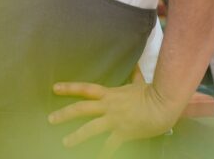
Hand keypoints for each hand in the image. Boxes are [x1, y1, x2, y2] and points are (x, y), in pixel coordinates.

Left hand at [48, 69, 180, 155]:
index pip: (85, 89)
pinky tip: (94, 158)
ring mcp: (115, 120)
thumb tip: (135, 65)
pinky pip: (109, 145)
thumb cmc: (152, 93)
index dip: (69, 88)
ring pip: (91, 128)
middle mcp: (108, 106)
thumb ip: (134, 75)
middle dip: (65, 113)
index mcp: (110, 93)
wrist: (163, 105)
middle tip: (50, 119)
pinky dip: (101, 153)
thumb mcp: (139, 83)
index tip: (54, 88)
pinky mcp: (123, 133)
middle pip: (82, 108)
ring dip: (77, 136)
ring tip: (65, 143)